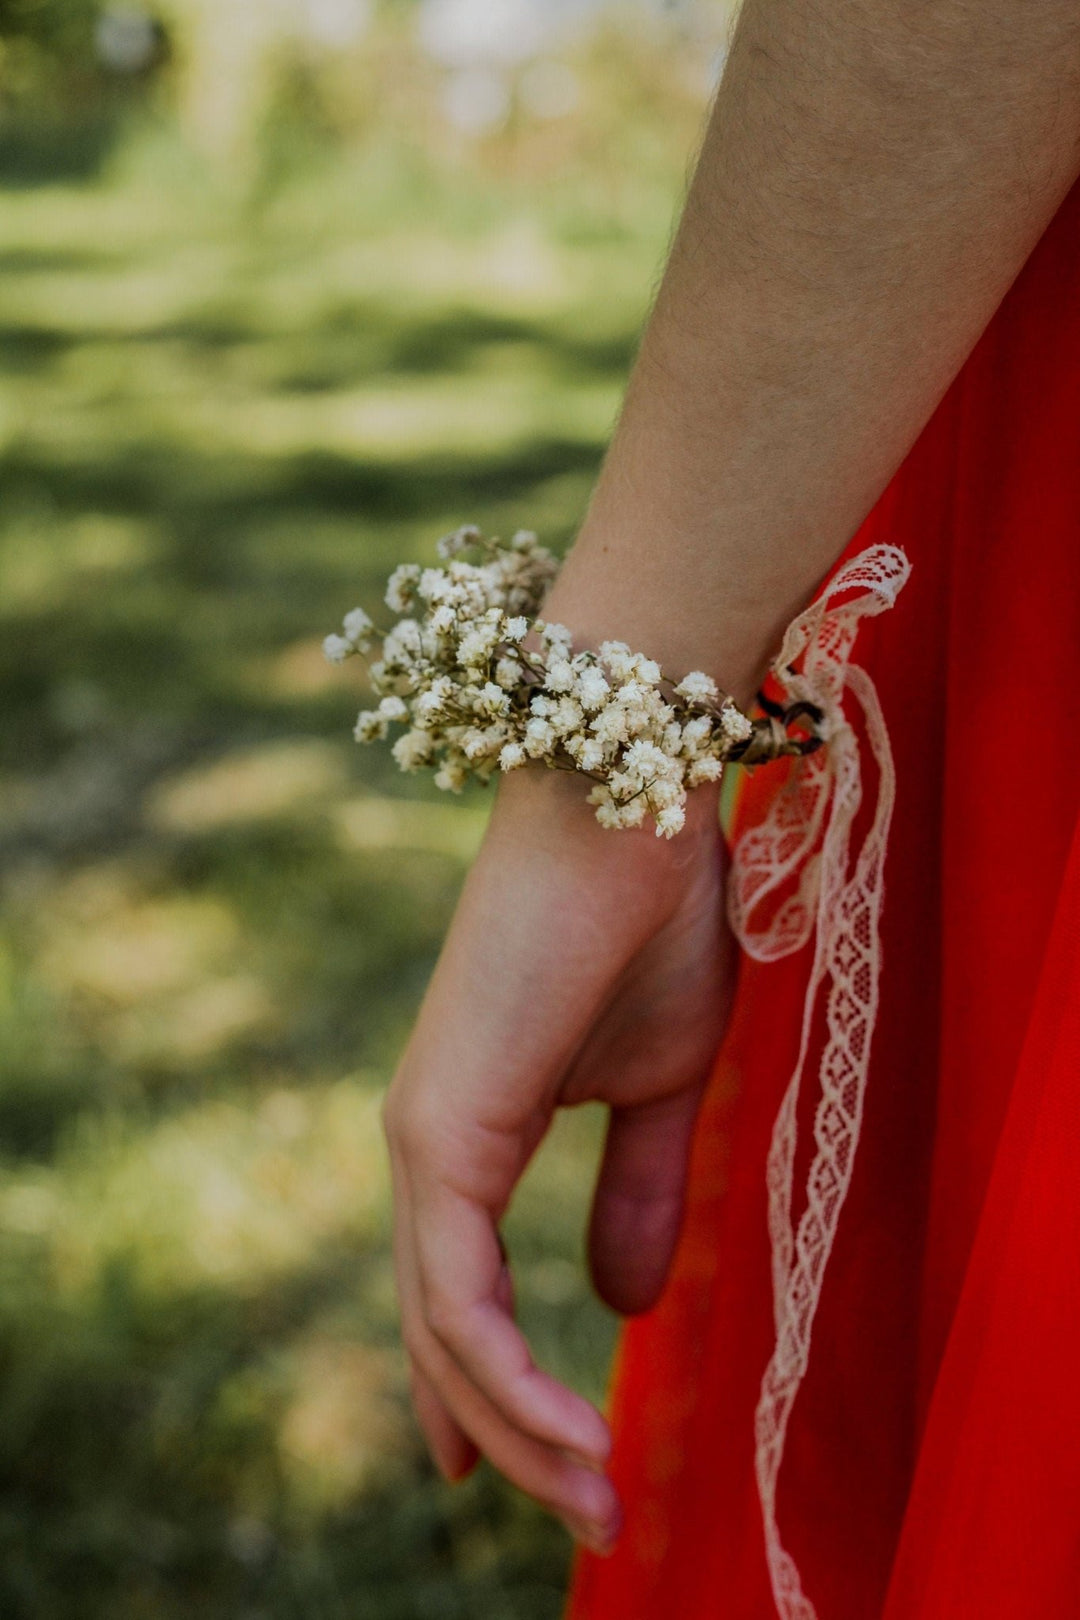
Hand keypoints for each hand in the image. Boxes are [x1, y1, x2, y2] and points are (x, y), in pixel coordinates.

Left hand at [382, 763, 738, 1551]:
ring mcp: (422, 1135)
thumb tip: (626, 1304)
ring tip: (595, 1502)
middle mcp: (425, 1142)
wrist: (622, 805)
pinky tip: (570, 1432)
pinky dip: (506, 1376)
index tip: (539, 1463)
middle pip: (444, 1327)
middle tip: (584, 1515)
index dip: (493, 1384)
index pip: (462, 1288)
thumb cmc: (646, 923)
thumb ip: (638, 1189)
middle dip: (508, 1431)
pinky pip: (456, 1290)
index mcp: (469, 1131)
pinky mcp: (438, 1127)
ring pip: (444, 1326)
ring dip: (515, 1426)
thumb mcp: (661, 1084)